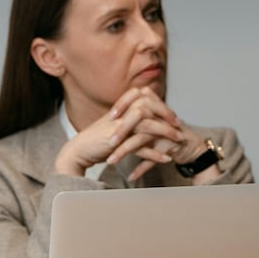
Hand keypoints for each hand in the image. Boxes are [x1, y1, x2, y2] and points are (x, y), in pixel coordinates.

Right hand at [54, 87, 186, 180]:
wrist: (79, 151)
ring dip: (165, 133)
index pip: (144, 98)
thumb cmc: (99, 140)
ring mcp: (117, 127)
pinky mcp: (116, 142)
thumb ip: (131, 121)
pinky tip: (166, 159)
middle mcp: (120, 114)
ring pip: (147, 125)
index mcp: (120, 108)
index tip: (172, 116)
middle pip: (148, 107)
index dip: (160, 105)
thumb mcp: (118, 126)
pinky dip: (154, 153)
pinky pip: (140, 146)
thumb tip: (150, 119)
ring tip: (178, 141)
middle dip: (166, 116)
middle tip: (179, 125)